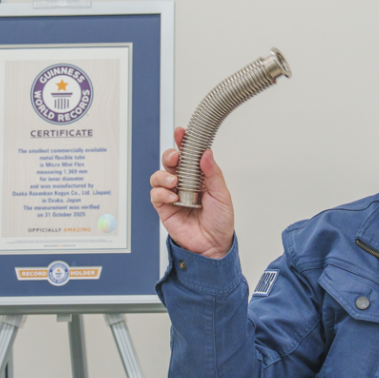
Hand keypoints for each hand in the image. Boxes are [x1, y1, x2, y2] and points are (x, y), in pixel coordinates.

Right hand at [150, 126, 235, 259]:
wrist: (214, 245)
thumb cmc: (220, 221)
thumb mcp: (222, 195)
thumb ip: (213, 174)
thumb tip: (206, 154)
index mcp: (199, 177)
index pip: (189, 155)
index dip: (184, 142)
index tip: (182, 132)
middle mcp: (184, 183)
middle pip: (170, 162)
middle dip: (170, 155)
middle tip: (176, 157)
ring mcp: (173, 195)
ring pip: (159, 176)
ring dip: (164, 175)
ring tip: (174, 182)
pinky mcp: (165, 207)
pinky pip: (156, 195)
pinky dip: (161, 193)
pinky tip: (172, 197)